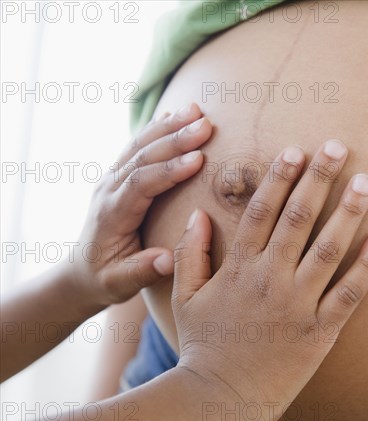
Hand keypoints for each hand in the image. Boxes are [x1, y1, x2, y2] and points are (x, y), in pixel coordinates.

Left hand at [66, 103, 211, 306]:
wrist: (81, 270)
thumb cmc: (104, 278)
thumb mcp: (119, 283)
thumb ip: (141, 272)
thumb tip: (167, 261)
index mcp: (112, 214)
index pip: (141, 184)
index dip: (169, 170)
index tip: (198, 159)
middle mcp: (109, 189)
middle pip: (143, 156)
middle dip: (175, 138)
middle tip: (206, 125)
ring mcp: (112, 179)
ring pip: (140, 145)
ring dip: (169, 126)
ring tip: (197, 110)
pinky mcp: (119, 175)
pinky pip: (137, 146)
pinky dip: (157, 128)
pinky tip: (175, 114)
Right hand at [171, 139, 367, 420]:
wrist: (220, 398)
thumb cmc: (203, 345)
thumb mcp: (185, 297)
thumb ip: (189, 253)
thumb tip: (196, 214)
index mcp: (237, 268)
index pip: (260, 211)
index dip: (279, 178)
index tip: (295, 150)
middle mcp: (268, 279)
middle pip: (297, 219)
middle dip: (318, 179)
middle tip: (337, 147)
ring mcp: (296, 304)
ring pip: (327, 249)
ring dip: (348, 213)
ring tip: (366, 182)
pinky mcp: (319, 331)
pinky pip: (348, 294)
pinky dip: (367, 267)